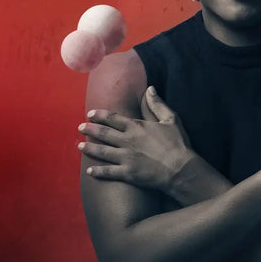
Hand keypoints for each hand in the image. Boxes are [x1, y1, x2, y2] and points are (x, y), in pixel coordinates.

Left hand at [78, 86, 193, 194]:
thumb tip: (150, 89)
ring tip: (80, 146)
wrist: (180, 168)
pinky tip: (89, 170)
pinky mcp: (127, 173)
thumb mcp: (171, 119)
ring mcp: (126, 157)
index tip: (90, 114)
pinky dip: (97, 171)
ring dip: (90, 148)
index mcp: (136, 127)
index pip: (113, 118)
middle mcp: (127, 140)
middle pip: (104, 133)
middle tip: (80, 128)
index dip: (100, 115)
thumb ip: (157, 104)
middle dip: (90, 130)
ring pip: (102, 151)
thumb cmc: (178, 143)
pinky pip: (108, 172)